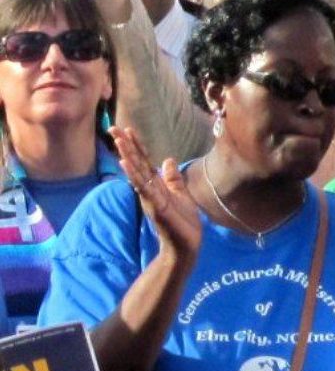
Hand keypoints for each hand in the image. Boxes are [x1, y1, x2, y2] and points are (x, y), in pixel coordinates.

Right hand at [110, 126, 201, 264]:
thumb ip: (172, 178)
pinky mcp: (154, 204)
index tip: (127, 129)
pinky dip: (134, 174)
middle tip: (112, 128)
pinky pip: (142, 187)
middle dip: (125, 145)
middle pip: (135, 162)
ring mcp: (150, 196)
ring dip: (127, 155)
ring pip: (136, 172)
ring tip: (118, 140)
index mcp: (155, 184)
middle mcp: (149, 188)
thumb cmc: (182, 220)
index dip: (136, 144)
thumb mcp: (180, 193)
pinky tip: (125, 163)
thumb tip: (168, 160)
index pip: (143, 160)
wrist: (186, 243)